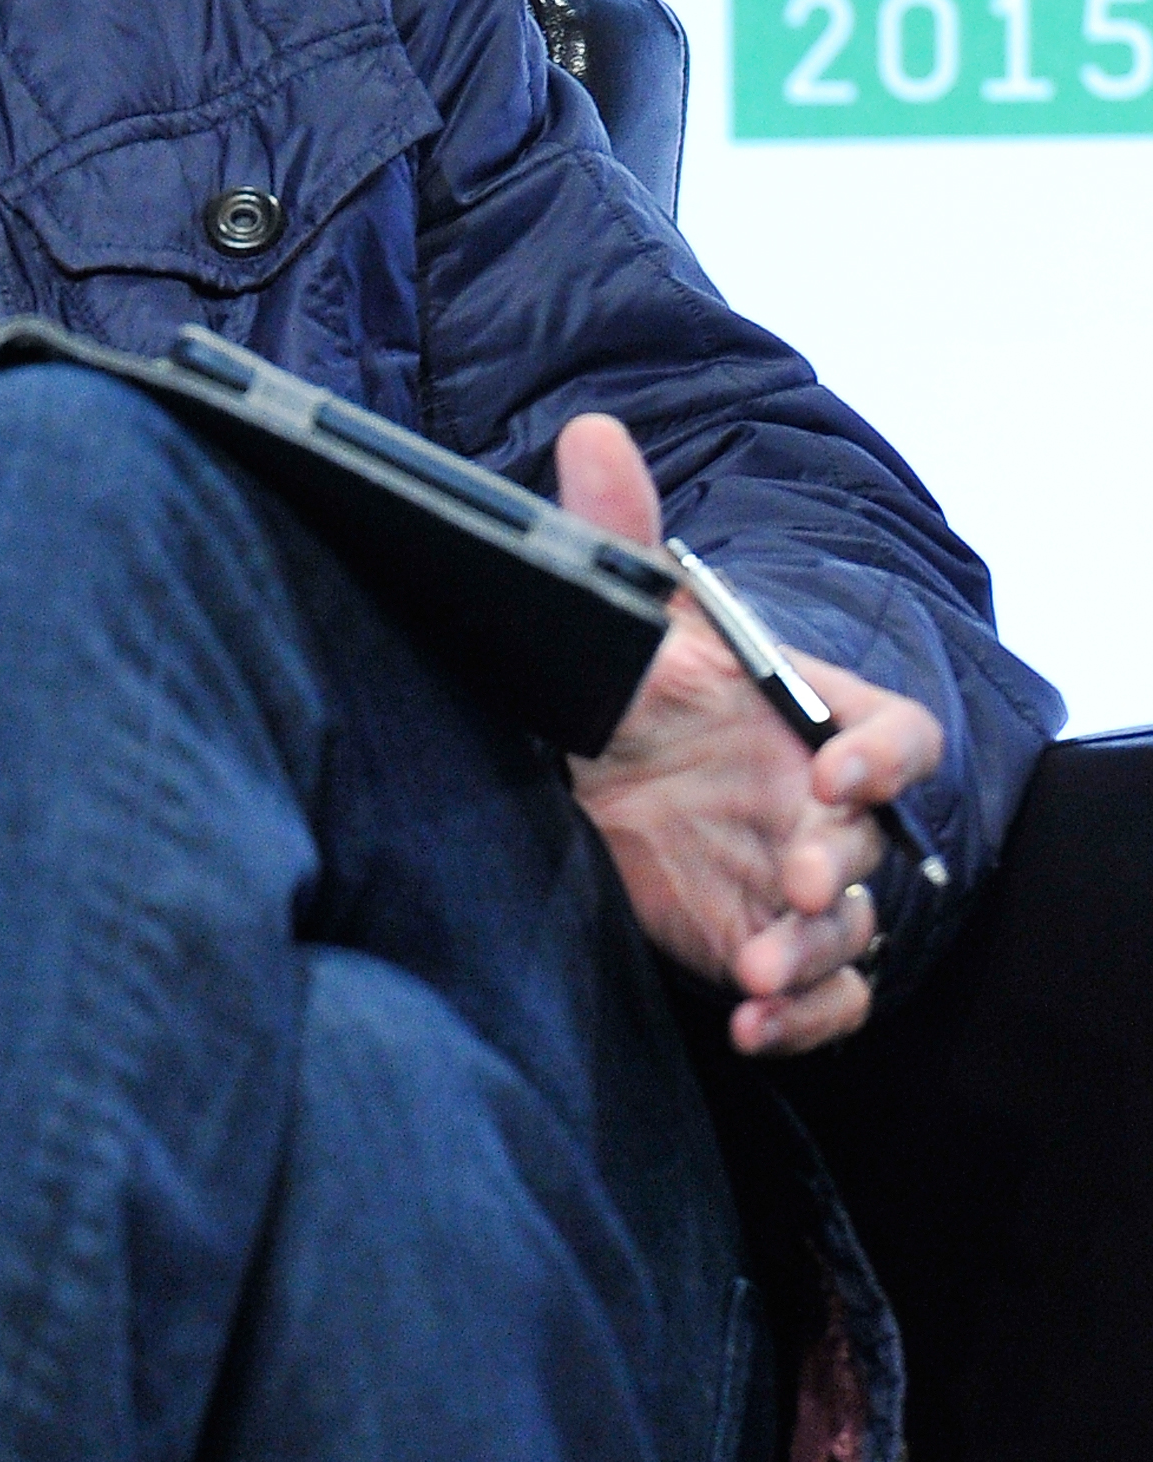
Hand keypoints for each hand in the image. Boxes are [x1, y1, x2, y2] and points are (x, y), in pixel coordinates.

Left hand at [554, 413, 943, 1057]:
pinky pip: (817, 995)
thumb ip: (613, 530)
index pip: (896, 732)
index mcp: (810, 717)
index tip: (835, 763)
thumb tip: (593, 433)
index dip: (882, 751)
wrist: (566, 770)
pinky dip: (800, 1020)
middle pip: (873, 841)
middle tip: (794, 877)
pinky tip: (752, 1028)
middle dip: (841, 864)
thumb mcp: (614, 613)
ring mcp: (791, 880)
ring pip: (851, 928)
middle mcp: (817, 802)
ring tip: (761, 973)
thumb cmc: (621, 685)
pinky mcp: (758, 945)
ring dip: (818, 951)